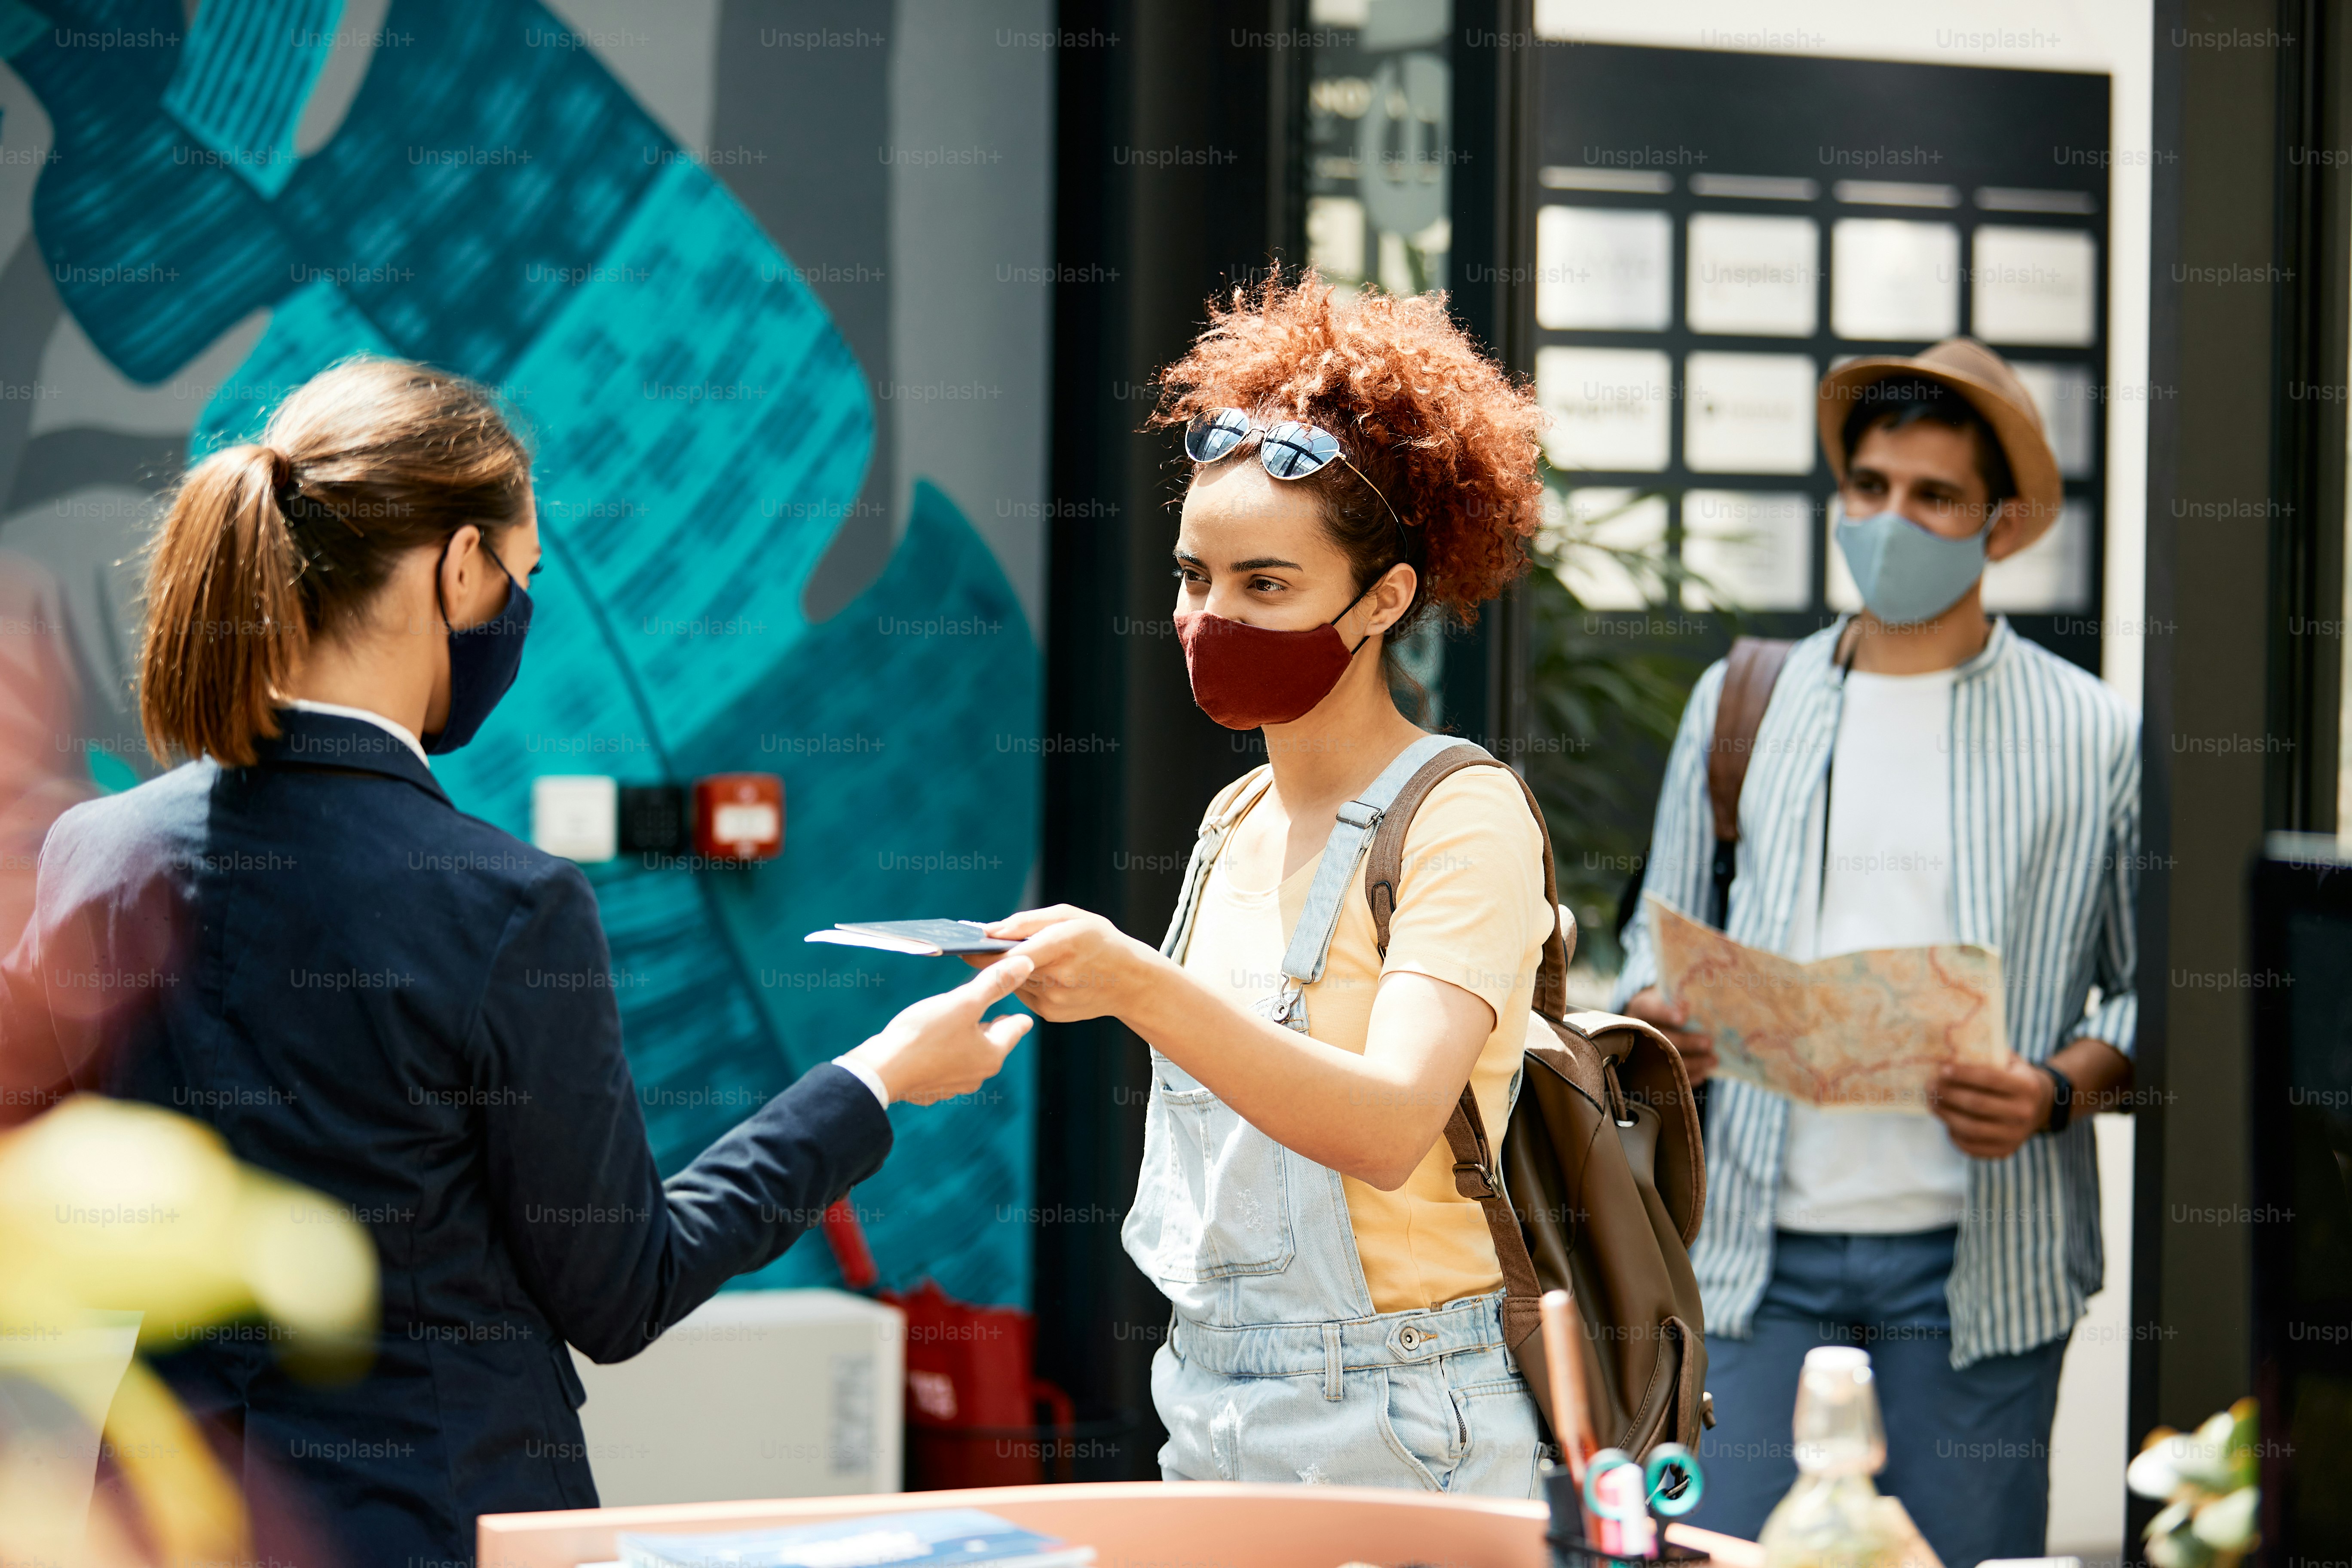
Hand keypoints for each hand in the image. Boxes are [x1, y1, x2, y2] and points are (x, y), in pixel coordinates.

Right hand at [842, 957, 1034, 1105]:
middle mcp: (978, 1074)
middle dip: (989, 1021)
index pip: (1016, 1027)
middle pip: (993, 1041)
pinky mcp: (931, 1087)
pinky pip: (945, 1064)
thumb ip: (995, 983)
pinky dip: (943, 1050)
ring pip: (968, 1053)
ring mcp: (954, 1084)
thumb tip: (1026, 964)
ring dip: (965, 1036)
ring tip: (957, 1018)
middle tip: (985, 1003)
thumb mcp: (963, 1002)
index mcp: (992, 1055)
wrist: (881, 1071)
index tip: (1016, 1001)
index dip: (1016, 1009)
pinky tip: (931, 1040)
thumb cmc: (924, 1035)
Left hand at [962, 905, 1154, 1023]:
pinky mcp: (1051, 1014)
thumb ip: (1028, 921)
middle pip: (1008, 968)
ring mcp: (1053, 1000)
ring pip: (1014, 981)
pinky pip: (1024, 994)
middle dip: (995, 957)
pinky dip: (1026, 983)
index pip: (1011, 953)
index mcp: (1064, 945)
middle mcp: (1058, 977)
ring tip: (1028, 957)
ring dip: (1012, 970)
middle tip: (982, 944)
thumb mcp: (1071, 917)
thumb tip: (990, 930)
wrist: (1132, 982)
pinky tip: (1044, 975)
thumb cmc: (1099, 941)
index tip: (963, 944)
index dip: (982, 951)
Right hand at [1623, 987, 1717, 1083]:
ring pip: (1665, 1060)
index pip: (1650, 1010)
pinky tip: (1703, 1073)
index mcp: (1641, 1008)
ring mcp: (1641, 1050)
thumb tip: (1702, 994)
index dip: (1665, 1014)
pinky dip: (1686, 1076)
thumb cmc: (1666, 1003)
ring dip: (1692, 1062)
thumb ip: (1680, 995)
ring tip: (1713, 1060)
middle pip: (1661, 1038)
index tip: (1683, 1018)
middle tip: (1709, 1043)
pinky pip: (1668, 1076)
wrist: (1648, 1018)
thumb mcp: (1668, 993)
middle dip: (1687, 1042)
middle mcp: (1638, 1029)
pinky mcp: (1648, 1067)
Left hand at [1931, 1057, 2054, 1159]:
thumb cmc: (2013, 1078)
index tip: (1942, 1069)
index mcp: (2026, 1087)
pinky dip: (1954, 1134)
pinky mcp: (2004, 1151)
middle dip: (1948, 1094)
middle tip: (1930, 1085)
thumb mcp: (2009, 1062)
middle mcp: (2024, 1113)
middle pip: (1977, 1104)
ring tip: (1932, 1103)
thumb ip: (1987, 1056)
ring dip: (1946, 1115)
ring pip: (1971, 1128)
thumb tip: (1950, 1051)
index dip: (1964, 1074)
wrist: (2038, 1107)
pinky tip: (1946, 1120)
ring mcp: (2015, 1135)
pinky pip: (1972, 1146)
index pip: (1991, 1079)